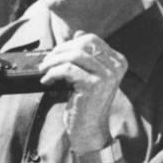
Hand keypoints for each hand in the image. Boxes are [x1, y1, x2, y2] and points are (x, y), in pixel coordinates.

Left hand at [39, 32, 127, 151]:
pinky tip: (46, 80)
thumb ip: (86, 56)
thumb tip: (79, 33)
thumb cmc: (86, 103)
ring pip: (74, 55)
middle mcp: (116, 66)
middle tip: (47, 61)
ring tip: (44, 69)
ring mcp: (107, 75)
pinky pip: (67, 69)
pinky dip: (52, 73)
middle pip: (83, 44)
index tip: (56, 53)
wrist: (89, 129)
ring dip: (53, 61)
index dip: (70, 43)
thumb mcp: (88, 75)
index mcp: (118, 61)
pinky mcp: (93, 85)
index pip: (92, 39)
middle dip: (60, 50)